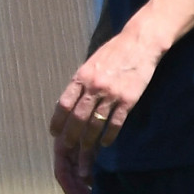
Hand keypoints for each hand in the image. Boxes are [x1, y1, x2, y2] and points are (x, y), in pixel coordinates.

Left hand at [48, 29, 158, 193]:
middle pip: (77, 118)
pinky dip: (109, 136)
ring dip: (88, 140)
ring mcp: (111, 94)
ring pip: (95, 124)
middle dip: (71, 136)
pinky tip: (105, 143)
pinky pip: (115, 123)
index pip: (64, 103)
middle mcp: (94, 86)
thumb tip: (71, 100)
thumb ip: (82, 81)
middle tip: (67, 149)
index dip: (58, 120)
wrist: (139, 43)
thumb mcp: (92, 62)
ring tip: (85, 150)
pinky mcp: (128, 100)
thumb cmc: (114, 52)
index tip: (54, 132)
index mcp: (82, 75)